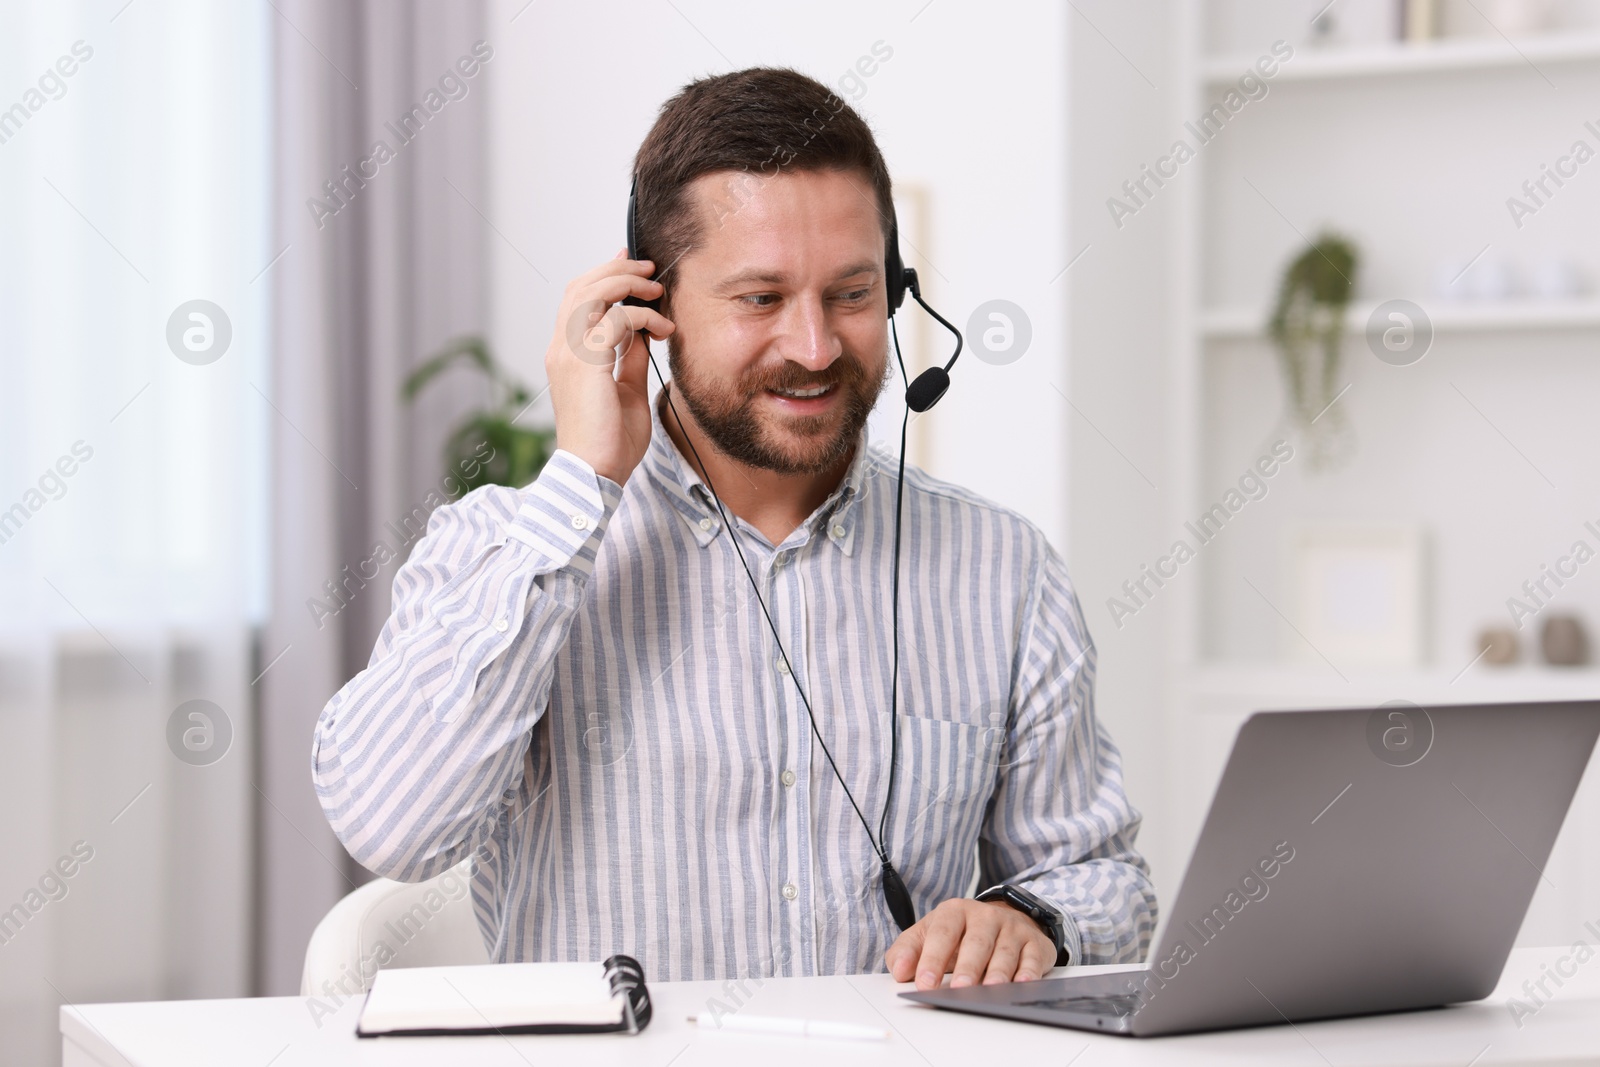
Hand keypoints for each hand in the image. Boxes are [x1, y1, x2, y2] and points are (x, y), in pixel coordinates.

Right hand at [545, 247, 675, 486]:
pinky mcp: (587, 363)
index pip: (576, 300)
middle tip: (649, 269)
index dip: (602, 276)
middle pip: (581, 286)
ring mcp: (570, 354)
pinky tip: (663, 331)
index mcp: (565, 355)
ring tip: (657, 290)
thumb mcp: (627, 392)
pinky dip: (644, 318)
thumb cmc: (609, 443)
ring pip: (594, 293)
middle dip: (617, 269)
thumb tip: (644, 335)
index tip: (631, 265)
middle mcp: (561, 349)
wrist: (595, 474)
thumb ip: (631, 360)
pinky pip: (617, 320)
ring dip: (629, 284)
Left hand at [884, 898, 1056, 990]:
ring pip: (1005, 951)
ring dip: (997, 972)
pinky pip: (1032, 958)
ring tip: (989, 990)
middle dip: (967, 967)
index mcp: (955, 912)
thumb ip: (907, 951)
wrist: (1002, 920)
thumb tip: (899, 971)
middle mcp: (985, 916)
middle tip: (959, 989)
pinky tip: (1022, 984)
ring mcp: (1011, 929)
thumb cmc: (960, 934)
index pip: (942, 934)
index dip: (933, 958)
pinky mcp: (1034, 944)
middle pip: (976, 942)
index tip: (924, 982)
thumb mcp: (928, 935)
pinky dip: (1028, 972)